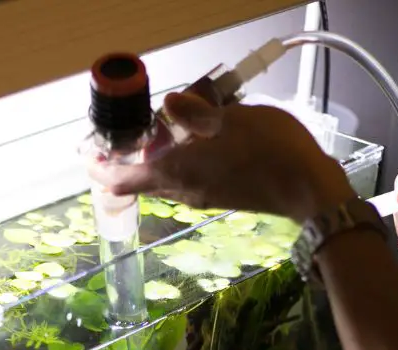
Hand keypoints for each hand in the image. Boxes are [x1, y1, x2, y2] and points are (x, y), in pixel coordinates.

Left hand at [87, 92, 355, 221]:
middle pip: (142, 181)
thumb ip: (195, 112)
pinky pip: (185, 180)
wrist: (308, 187)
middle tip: (121, 140)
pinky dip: (178, 164)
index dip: (103, 171)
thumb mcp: (232, 119)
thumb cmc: (271, 150)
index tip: (89, 159)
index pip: (124, 180)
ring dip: (155, 161)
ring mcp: (200, 197)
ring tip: (157, 135)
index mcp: (177, 172)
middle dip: (127, 162)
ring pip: (164, 180)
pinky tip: (192, 143)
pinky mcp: (218, 197)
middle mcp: (183, 190)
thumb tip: (169, 104)